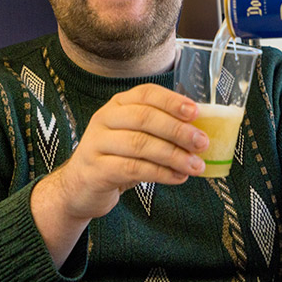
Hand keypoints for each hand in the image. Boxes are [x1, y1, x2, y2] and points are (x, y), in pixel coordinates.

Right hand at [32, 84, 207, 265]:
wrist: (80, 188)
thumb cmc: (117, 158)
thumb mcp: (136, 137)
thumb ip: (162, 130)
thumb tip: (202, 131)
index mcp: (118, 104)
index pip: (146, 93)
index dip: (172, 101)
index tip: (196, 112)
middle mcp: (105, 118)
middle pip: (145, 118)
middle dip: (178, 130)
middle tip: (202, 142)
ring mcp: (97, 143)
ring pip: (140, 144)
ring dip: (173, 155)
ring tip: (195, 165)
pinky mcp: (95, 170)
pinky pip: (132, 168)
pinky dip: (160, 173)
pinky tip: (178, 177)